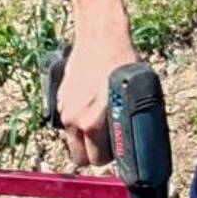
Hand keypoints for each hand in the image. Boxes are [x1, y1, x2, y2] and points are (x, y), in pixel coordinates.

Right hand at [59, 0, 138, 165]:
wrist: (101, 37)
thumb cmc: (122, 62)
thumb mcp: (137, 95)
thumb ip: (129, 122)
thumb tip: (136, 140)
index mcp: (94, 122)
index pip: (98, 160)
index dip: (110, 158)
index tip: (117, 152)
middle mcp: (76, 119)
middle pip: (81, 158)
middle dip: (94, 153)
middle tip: (108, 141)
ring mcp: (65, 109)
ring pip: (73, 139)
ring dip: (85, 136)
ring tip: (100, 118)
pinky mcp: (59, 98)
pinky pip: (68, 120)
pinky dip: (77, 118)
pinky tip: (91, 103)